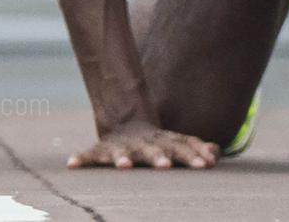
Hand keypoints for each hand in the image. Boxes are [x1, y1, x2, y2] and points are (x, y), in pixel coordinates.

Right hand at [66, 122, 219, 169]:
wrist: (125, 122)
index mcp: (164, 142)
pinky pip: (88, 154)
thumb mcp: (176, 142)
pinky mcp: (100, 150)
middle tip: (166, 166)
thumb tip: (216, 153)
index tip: (205, 165)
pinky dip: (80, 158)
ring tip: (123, 166)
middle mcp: (144, 143)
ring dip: (121, 159)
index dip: (193, 155)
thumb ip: (194, 148)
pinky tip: (72, 163)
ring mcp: (121, 146)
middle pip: (154, 150)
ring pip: (121, 152)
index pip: (182, 146)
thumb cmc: (156, 142)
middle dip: (160, 158)